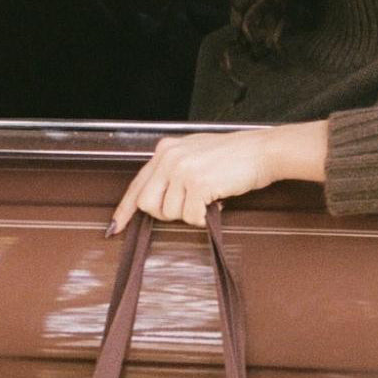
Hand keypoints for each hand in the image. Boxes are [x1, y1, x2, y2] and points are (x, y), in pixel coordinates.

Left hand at [108, 122, 327, 234]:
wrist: (262, 151)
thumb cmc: (234, 156)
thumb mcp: (195, 154)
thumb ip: (173, 170)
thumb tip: (158, 201)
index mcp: (165, 150)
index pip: (136, 184)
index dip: (125, 210)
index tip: (115, 227)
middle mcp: (169, 158)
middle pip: (147, 204)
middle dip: (166, 213)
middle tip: (188, 207)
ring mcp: (182, 170)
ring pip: (170, 213)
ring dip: (190, 214)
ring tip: (207, 198)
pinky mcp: (198, 183)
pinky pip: (191, 216)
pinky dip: (204, 217)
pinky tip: (216, 202)